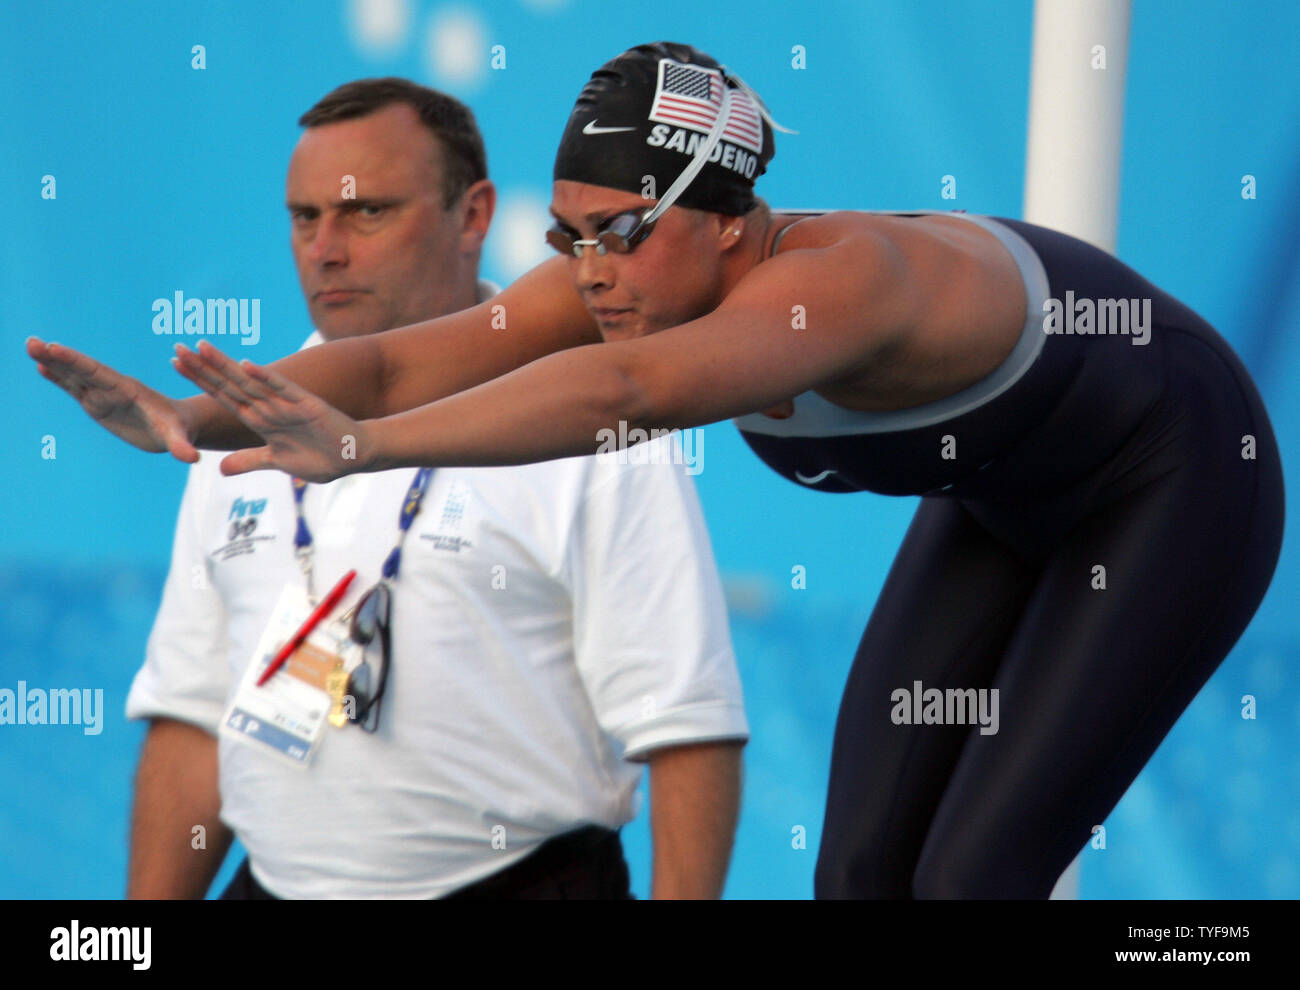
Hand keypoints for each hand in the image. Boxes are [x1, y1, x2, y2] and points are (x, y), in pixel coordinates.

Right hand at [26, 336, 198, 461]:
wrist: (180, 426)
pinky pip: (76, 389)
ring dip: (52, 362)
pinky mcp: (98, 405)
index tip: (55, 349)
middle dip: (57, 357)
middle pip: (81, 369)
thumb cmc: (180, 428)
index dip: (77, 362)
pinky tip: (41, 367)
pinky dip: (59, 378)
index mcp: (129, 389)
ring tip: (30, 346)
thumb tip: (190, 458)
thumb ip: (180, 444)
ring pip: (74, 376)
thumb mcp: (180, 436)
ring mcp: (104, 395)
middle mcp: (113, 387)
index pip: (98, 373)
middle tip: (31, 342)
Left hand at [172, 340, 371, 481]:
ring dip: (225, 366)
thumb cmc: (321, 458)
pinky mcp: (307, 405)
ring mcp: (287, 404)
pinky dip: (266, 377)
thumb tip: (220, 469)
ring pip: (250, 382)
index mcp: (261, 420)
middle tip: (177, 348)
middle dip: (203, 368)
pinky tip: (246, 364)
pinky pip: (283, 389)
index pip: (224, 396)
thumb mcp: (278, 462)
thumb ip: (250, 461)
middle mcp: (269, 407)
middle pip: (230, 385)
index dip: (201, 380)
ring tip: (202, 347)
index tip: (177, 364)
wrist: (354, 457)